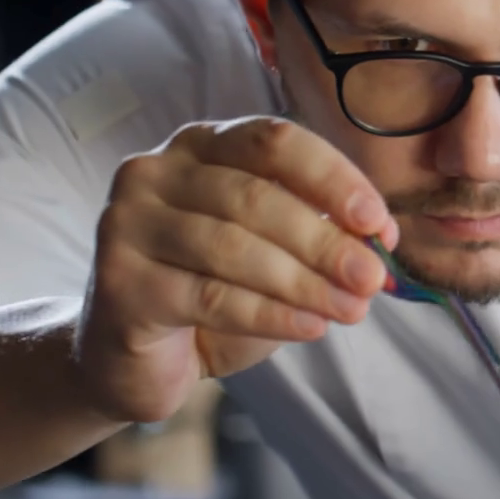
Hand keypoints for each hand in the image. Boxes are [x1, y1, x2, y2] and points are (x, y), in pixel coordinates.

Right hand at [75, 117, 397, 424]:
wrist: (133, 356)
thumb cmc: (212, 290)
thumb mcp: (272, 250)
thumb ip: (317, 232)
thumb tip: (379, 240)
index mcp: (199, 145)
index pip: (274, 142)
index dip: (333, 179)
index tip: (378, 222)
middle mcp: (153, 172)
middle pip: (255, 197)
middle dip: (324, 241)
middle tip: (371, 278)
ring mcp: (127, 224)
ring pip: (233, 248)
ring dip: (304, 283)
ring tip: (350, 310)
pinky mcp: (119, 283)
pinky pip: (210, 296)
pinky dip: (271, 314)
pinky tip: (310, 327)